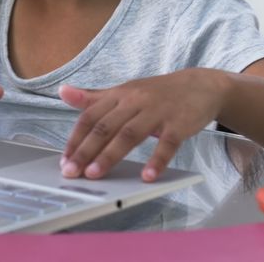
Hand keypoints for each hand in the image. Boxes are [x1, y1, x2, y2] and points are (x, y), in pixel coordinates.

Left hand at [58, 68, 227, 181]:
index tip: (65, 160)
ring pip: (130, 134)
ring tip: (95, 175)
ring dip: (111, 156)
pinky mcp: (179, 123)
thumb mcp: (124, 92)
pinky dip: (157, 161)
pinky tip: (147, 177)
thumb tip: (62, 92)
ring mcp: (157, 111)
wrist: (200, 85)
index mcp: (119, 94)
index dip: (76, 139)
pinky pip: (167, 144)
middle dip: (86, 150)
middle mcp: (135, 101)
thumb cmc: (157, 93)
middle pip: (106, 126)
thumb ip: (93, 97)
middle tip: (72, 172)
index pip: (90, 116)